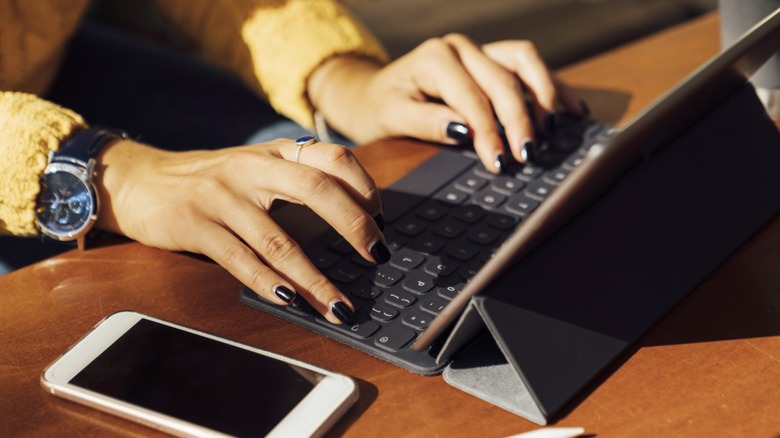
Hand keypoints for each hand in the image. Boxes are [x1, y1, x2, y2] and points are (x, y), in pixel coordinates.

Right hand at [94, 138, 387, 323]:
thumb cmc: (206, 180)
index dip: (365, 186)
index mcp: (273, 153)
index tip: (383, 219)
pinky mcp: (195, 225)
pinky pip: (239, 259)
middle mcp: (251, 168)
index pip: (332, 157)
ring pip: (278, 238)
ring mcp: (222, 196)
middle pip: (316, 189)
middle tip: (378, 256)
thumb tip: (353, 215)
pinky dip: (268, 283)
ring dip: (314, 278)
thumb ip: (294, 180)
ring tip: (339, 307)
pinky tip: (290, 300)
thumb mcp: (253, 168)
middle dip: (353, 225)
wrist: (136, 180)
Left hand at [309, 34, 583, 171]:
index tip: (501, 162)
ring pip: (524, 61)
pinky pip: (529, 65)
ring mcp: (480, 50)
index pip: (472, 98)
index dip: (490, 131)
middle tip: (529, 155)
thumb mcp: (392, 117)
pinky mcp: (493, 59)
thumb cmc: (383, 106)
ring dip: (544, 93)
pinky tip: (570, 110)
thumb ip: (427, 122)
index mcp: (435, 58)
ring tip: (554, 129)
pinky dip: (550, 86)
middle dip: (520, 120)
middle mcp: (461, 48)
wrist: (375, 92)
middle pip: (503, 80)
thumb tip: (464, 130)